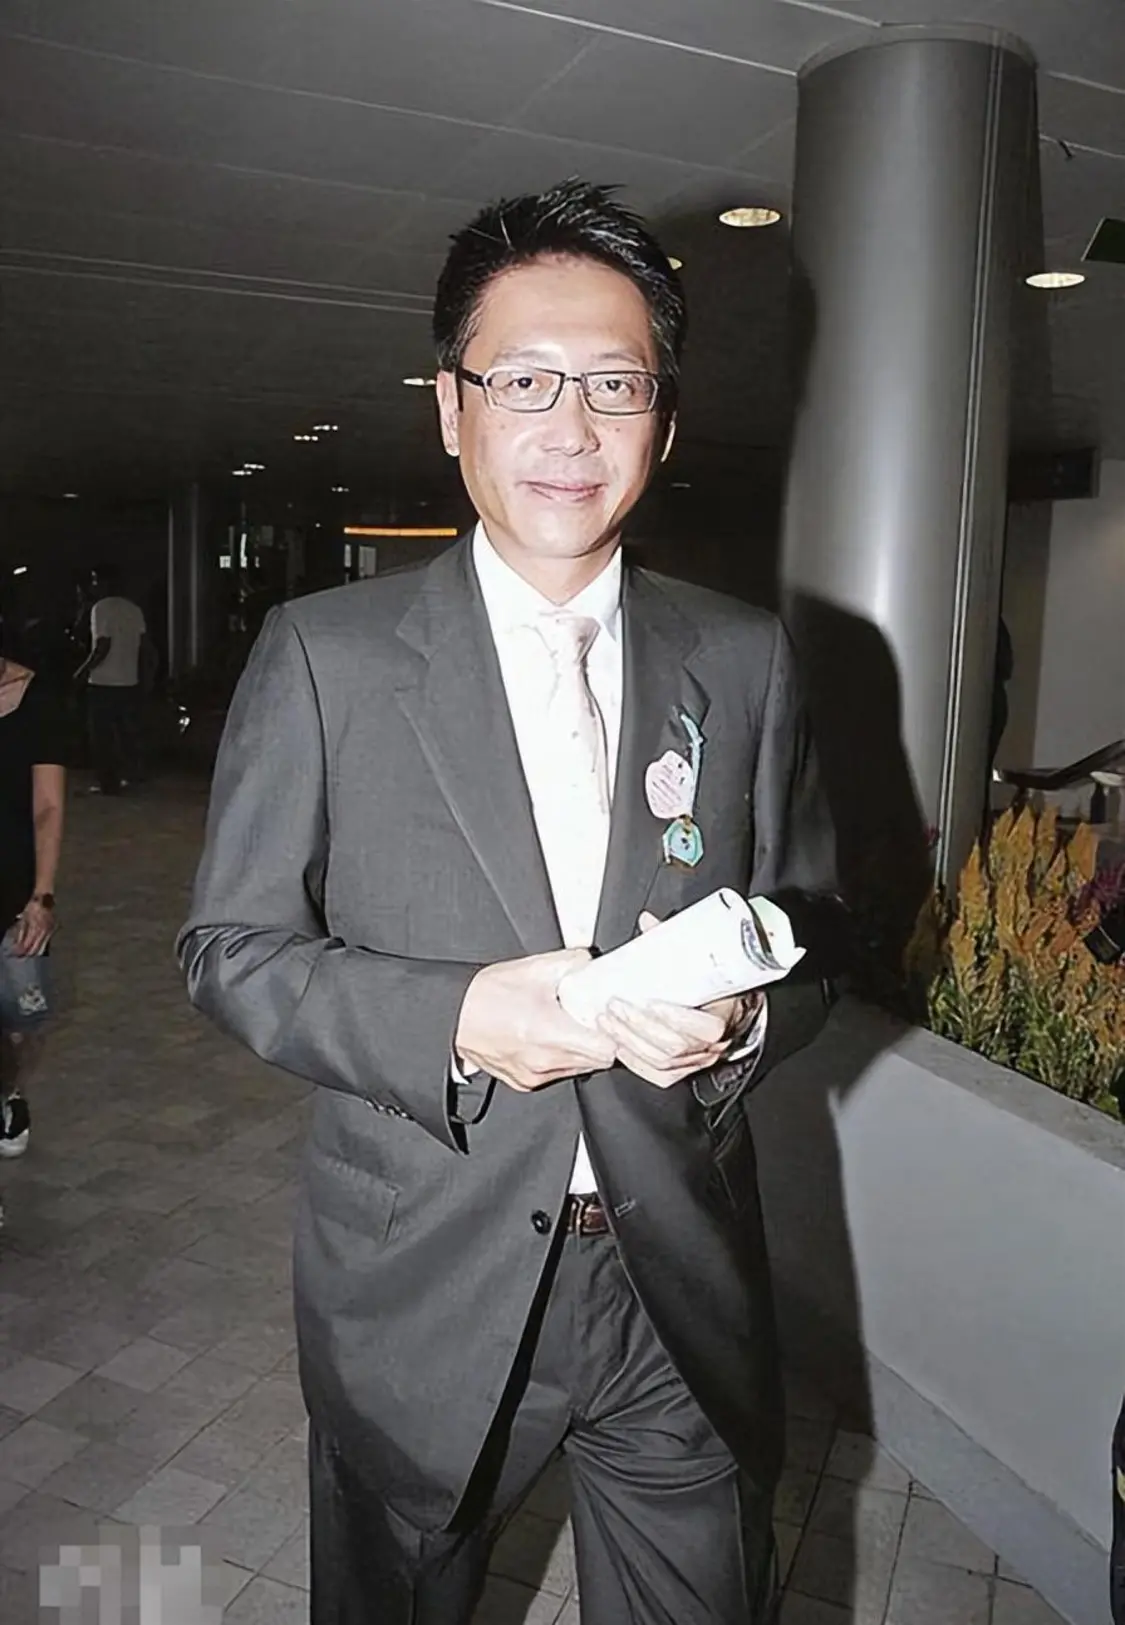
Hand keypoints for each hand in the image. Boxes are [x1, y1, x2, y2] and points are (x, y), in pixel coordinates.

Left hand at [13, 898, 53, 956]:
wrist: (46, 899)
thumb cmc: (33, 907)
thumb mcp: (25, 918)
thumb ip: (21, 931)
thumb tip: (17, 944)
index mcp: (35, 928)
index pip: (27, 944)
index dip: (20, 951)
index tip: (15, 954)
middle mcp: (43, 932)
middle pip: (35, 949)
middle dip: (26, 954)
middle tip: (20, 957)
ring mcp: (50, 932)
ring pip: (42, 948)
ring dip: (34, 952)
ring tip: (27, 955)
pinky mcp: (54, 930)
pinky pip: (47, 942)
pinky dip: (40, 947)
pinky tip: (37, 949)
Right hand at [456, 948, 615, 1092]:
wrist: (453, 1015)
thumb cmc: (485, 995)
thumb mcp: (533, 969)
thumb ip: (571, 962)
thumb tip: (592, 961)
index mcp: (550, 1034)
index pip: (607, 1051)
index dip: (615, 1035)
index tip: (610, 1020)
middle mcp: (544, 1062)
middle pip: (597, 1062)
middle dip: (600, 1041)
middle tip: (592, 1019)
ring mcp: (534, 1076)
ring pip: (578, 1069)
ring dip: (581, 1051)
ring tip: (569, 1027)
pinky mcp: (525, 1082)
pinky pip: (557, 1074)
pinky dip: (561, 1059)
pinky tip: (551, 1039)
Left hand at [594, 911, 760, 1088]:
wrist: (729, 1014)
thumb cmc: (716, 989)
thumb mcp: (703, 964)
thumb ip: (676, 944)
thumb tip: (648, 922)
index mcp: (724, 1016)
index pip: (707, 1028)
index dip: (676, 1017)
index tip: (651, 1001)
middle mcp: (712, 1046)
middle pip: (675, 1046)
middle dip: (638, 1026)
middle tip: (614, 1006)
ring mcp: (696, 1061)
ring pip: (661, 1062)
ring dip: (629, 1040)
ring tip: (607, 1020)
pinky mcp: (680, 1072)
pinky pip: (656, 1075)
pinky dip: (634, 1061)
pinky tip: (617, 1045)